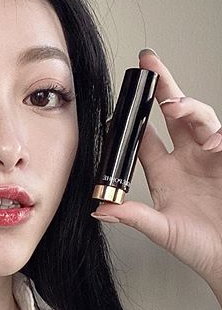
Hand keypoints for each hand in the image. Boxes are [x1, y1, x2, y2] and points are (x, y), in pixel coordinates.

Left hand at [91, 49, 221, 293]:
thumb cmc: (202, 247)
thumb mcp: (162, 230)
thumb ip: (133, 216)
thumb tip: (99, 209)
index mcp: (165, 172)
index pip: (144, 138)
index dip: (130, 119)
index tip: (116, 105)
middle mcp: (189, 159)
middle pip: (174, 113)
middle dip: (163, 85)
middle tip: (148, 62)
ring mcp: (212, 158)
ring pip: (200, 118)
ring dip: (189, 107)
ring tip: (174, 104)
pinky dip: (219, 136)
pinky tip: (212, 142)